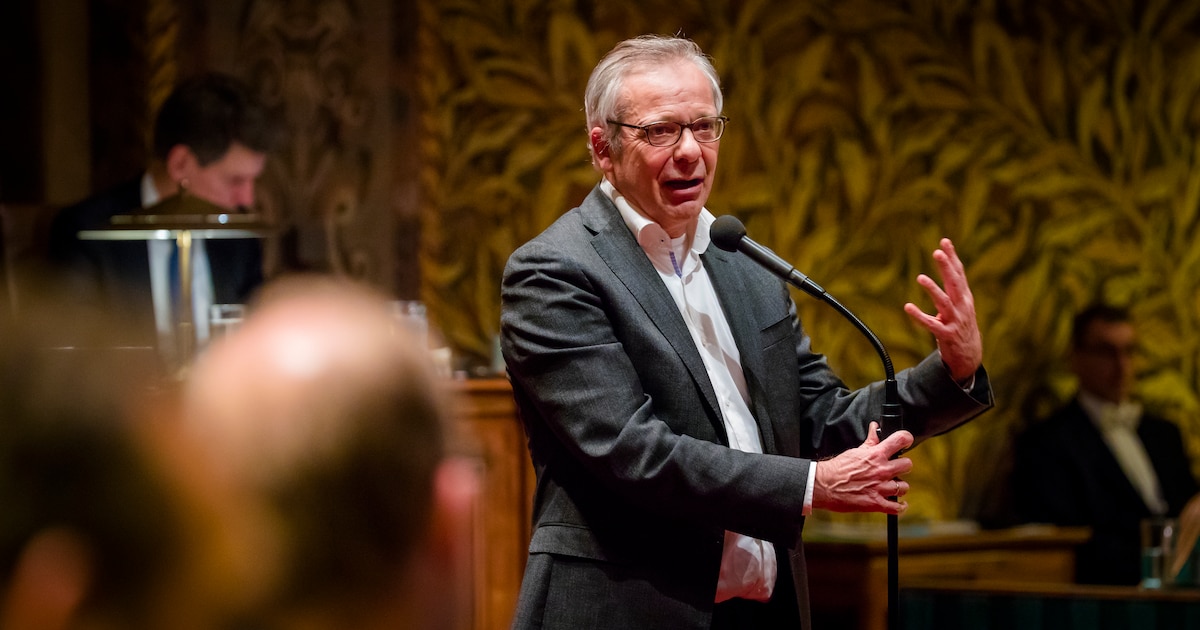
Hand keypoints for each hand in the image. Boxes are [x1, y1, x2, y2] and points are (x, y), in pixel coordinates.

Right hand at [812, 422, 913, 514]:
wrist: (824, 485)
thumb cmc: (837, 468)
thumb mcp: (855, 450)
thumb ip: (870, 440)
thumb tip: (875, 427)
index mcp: (876, 455)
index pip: (901, 439)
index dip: (906, 439)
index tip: (906, 441)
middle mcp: (882, 470)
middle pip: (907, 465)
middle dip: (902, 467)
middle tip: (895, 469)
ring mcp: (880, 488)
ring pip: (904, 487)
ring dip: (899, 487)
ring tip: (892, 486)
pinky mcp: (876, 503)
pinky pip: (897, 507)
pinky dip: (899, 506)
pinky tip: (897, 503)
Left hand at [903, 238, 981, 383]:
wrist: (969, 356)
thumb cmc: (961, 326)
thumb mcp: (961, 305)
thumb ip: (954, 288)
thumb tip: (948, 265)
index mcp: (965, 298)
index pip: (959, 273)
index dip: (952, 258)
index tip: (945, 241)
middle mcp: (962, 307)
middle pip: (954, 283)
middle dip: (946, 267)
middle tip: (937, 252)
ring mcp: (955, 321)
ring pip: (944, 302)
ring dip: (932, 289)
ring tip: (920, 277)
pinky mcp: (946, 335)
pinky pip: (931, 324)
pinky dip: (919, 316)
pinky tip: (907, 307)